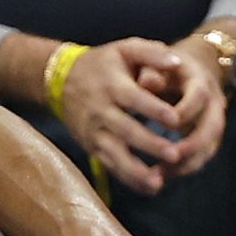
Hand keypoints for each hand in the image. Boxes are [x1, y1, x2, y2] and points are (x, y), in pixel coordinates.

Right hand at [58, 38, 189, 194]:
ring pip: (115, 154)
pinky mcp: (91, 146)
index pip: (134, 99)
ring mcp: (94, 132)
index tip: (175, 120)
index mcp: (112, 86)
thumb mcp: (124, 48)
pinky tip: (149, 187)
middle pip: (125, 131)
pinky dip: (128, 178)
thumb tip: (177, 62)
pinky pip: (110, 164)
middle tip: (174, 155)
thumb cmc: (101, 63)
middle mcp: (101, 111)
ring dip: (136, 170)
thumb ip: (152, 52)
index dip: (153, 110)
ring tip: (157, 183)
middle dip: (149, 144)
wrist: (59, 80)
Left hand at [135, 37, 229, 178]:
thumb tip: (145, 82)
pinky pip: (202, 156)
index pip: (199, 97)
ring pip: (209, 147)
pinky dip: (185, 168)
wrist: (188, 69)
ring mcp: (213, 122)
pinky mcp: (207, 137)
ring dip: (188, 163)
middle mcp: (213, 103)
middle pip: (213, 128)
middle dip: (192, 145)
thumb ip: (152, 72)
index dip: (185, 111)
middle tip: (169, 159)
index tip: (168, 124)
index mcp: (200, 82)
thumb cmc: (164, 67)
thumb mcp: (157, 63)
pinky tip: (163, 176)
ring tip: (161, 175)